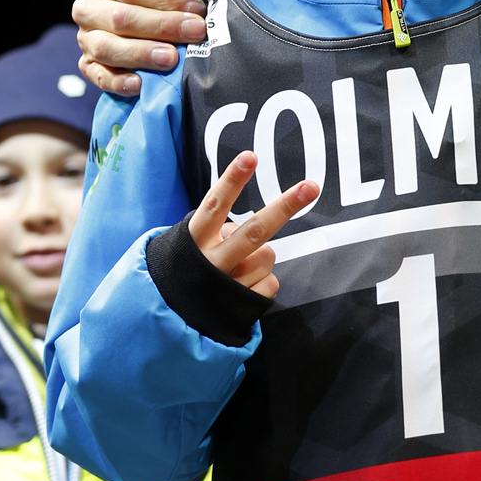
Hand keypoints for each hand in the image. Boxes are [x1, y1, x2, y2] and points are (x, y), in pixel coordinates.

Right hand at [73, 0, 203, 95]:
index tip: (198, 7)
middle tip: (196, 32)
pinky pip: (96, 75)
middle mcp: (86, 4)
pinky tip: (141, 85)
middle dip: (162, 27)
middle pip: (119, 20)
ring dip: (141, 55)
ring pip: (105, 49)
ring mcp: (85, 35)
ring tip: (173, 59)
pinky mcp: (89, 62)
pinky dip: (116, 82)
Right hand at [189, 151, 318, 298]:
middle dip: (284, 207)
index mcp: (194, 240)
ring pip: (267, 256)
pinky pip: (271, 282)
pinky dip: (261, 283)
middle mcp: (210, 262)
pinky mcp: (242, 307)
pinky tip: (242, 289)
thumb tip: (243, 229)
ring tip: (236, 271)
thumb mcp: (191, 245)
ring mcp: (227, 286)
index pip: (215, 205)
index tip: (250, 157)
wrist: (169, 324)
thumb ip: (217, 230)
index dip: (232, 180)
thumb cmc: (190, 270)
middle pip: (253, 231)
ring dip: (259, 260)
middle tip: (311, 186)